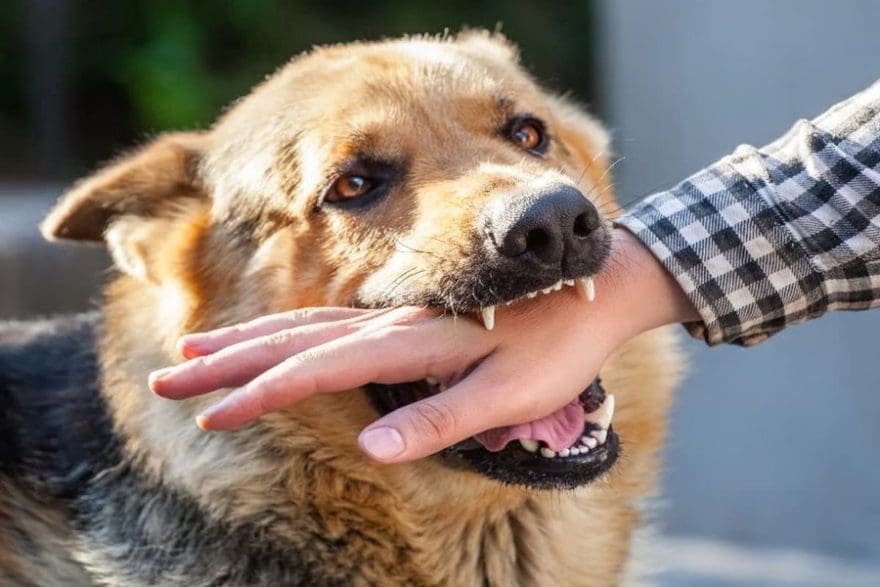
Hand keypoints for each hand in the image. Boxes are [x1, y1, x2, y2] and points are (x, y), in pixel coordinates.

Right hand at [148, 228, 697, 462]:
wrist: (599, 288)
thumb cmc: (560, 347)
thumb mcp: (511, 395)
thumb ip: (442, 419)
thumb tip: (374, 449)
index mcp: (415, 343)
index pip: (320, 370)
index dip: (263, 394)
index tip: (212, 414)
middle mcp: (394, 322)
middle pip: (294, 339)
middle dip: (228, 360)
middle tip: (170, 374)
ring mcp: (397, 316)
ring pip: (305, 325)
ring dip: (248, 339)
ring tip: (197, 349)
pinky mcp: (406, 318)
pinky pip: (333, 324)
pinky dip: (289, 332)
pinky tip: (271, 340)